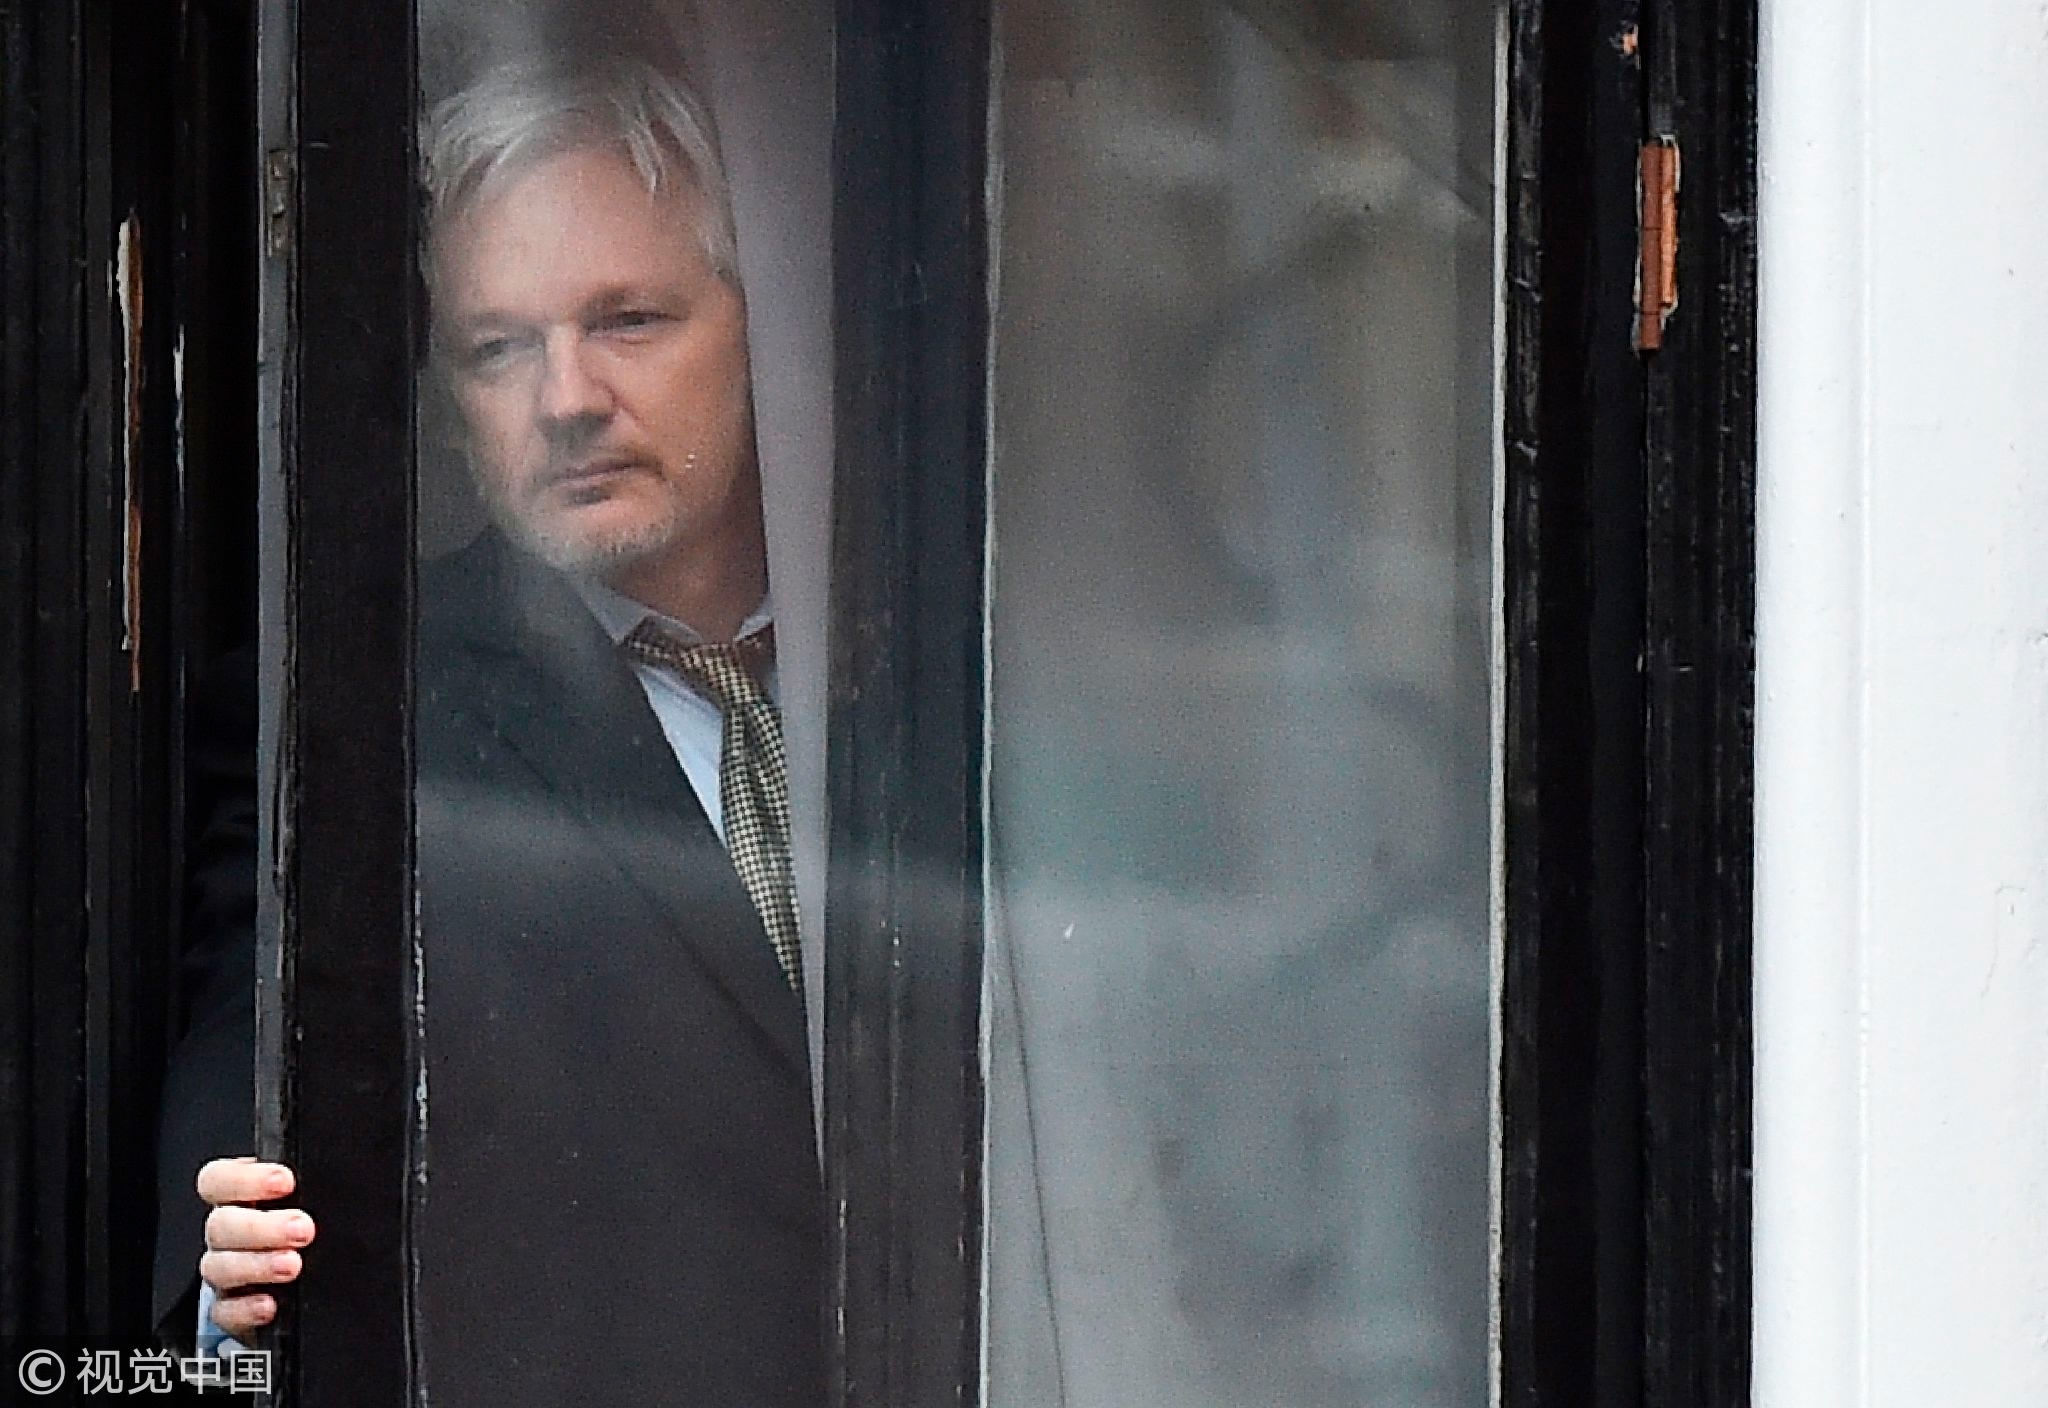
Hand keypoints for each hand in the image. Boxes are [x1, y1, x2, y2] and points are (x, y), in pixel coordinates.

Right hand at [196, 1157, 314, 1337]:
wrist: (315, 1274)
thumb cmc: (315, 1221)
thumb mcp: (318, 1193)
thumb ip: (318, 1181)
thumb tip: (348, 1174)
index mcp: (242, 1195)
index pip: (219, 1180)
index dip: (244, 1179)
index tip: (285, 1180)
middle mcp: (229, 1232)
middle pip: (221, 1225)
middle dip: (262, 1227)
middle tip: (303, 1229)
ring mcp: (226, 1271)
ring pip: (220, 1267)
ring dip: (257, 1266)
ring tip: (293, 1266)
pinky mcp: (231, 1309)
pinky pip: (226, 1311)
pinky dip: (246, 1309)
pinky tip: (270, 1305)